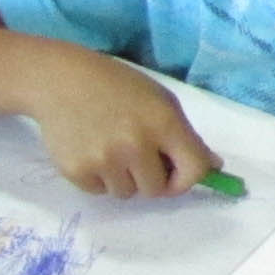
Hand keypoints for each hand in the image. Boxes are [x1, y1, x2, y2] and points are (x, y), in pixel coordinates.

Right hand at [31, 56, 217, 197]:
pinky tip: (91, 149)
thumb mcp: (160, 100)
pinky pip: (100, 191)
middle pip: (157, 190)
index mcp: (163, 123)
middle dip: (152, 178)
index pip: (194, 170)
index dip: (189, 179)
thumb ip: (186, 136)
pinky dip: (99, 178)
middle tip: (137, 155)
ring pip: (127, 193)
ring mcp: (104, 160)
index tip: (178, 176)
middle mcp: (135, 144)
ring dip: (124, 178)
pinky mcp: (77, 171)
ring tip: (111, 148)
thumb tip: (213, 167)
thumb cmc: (117, 87)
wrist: (61, 80)